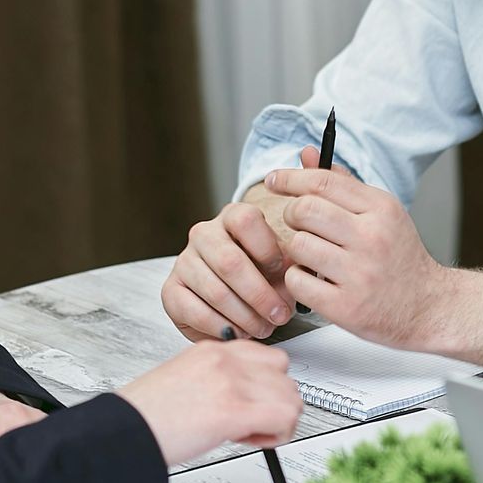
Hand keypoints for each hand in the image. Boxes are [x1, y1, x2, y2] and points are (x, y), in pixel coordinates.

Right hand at [117, 340, 304, 467]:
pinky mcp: (235, 410)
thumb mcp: (186, 378)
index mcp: (213, 349)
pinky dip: (277, 436)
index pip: (268, 357)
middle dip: (275, 405)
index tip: (252, 405)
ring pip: (291, 398)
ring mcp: (232, 382)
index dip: (266, 387)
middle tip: (251, 423)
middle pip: (286, 377)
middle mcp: (226, 360)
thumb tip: (250, 397)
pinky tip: (250, 440)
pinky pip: (285, 419)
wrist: (125, 432)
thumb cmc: (148, 414)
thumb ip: (220, 379)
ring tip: (248, 433)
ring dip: (277, 421)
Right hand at [161, 146, 347, 343]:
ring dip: (244, 315)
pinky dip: (221, 326)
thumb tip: (310, 150)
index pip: (246, 219)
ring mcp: (185, 261)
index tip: (284, 272)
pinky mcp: (171, 291)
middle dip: (260, 294)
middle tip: (281, 315)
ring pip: (214, 289)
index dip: (268, 250)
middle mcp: (204, 233)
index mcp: (233, 216)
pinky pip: (194, 310)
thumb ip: (306, 204)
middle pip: (229, 261)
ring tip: (265, 327)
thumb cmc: (271, 273)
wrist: (243, 302)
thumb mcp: (293, 247)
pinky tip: (238, 332)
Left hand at [261, 166, 446, 351]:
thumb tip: (308, 154)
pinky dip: (298, 280)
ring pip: (298, 245)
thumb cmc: (399, 257)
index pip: (323, 181)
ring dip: (296, 250)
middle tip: (300, 224)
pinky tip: (314, 280)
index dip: (290, 178)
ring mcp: (359, 274)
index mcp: (381, 209)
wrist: (428, 306)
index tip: (274, 180)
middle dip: (292, 214)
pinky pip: (297, 282)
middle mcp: (372, 238)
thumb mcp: (381, 213)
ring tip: (312, 256)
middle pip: (304, 210)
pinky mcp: (346, 307)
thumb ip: (343, 183)